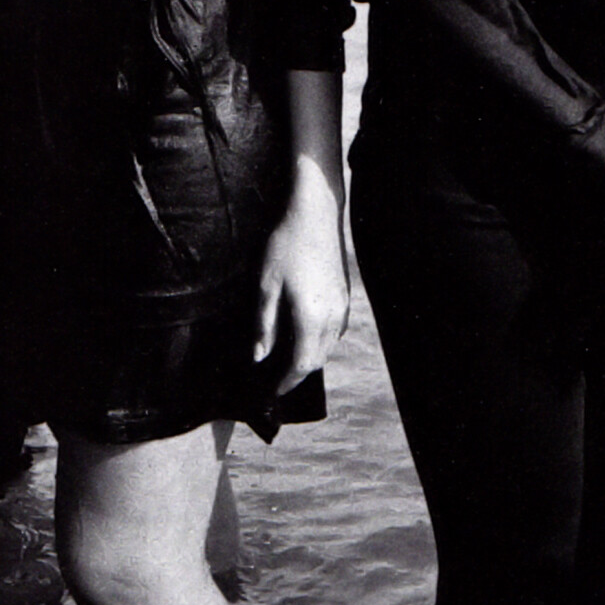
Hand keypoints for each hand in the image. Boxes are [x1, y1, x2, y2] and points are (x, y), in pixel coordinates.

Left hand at [255, 180, 349, 392]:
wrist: (315, 213)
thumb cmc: (285, 245)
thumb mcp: (266, 284)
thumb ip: (264, 324)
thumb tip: (260, 357)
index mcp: (311, 318)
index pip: (302, 364)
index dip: (287, 382)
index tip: (272, 392)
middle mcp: (332, 317)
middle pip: (318, 359)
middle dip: (298, 374)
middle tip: (277, 381)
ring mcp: (342, 306)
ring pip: (328, 346)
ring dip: (310, 358)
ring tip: (288, 361)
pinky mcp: (344, 295)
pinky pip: (335, 330)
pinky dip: (320, 341)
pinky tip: (306, 334)